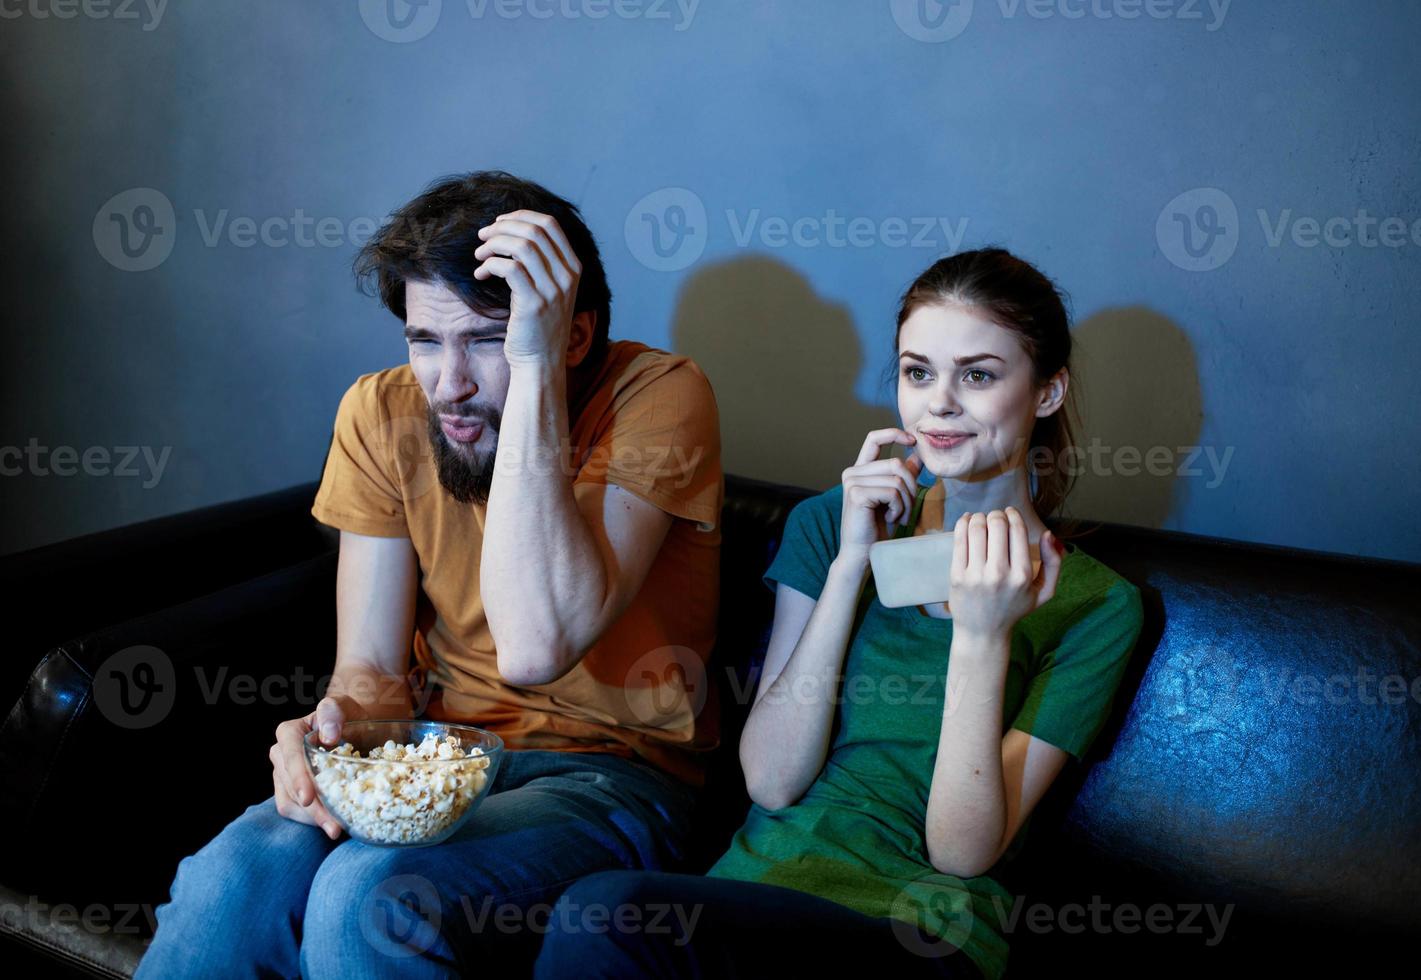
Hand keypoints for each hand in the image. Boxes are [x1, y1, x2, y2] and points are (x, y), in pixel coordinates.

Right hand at [269, 694, 367, 839]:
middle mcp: (280, 755)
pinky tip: (331, 824)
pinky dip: (312, 821)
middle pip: (291, 787)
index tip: (308, 798)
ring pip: (291, 804)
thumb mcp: (343, 706)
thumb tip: (328, 736)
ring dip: (313, 820)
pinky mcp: (288, 792)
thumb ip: (333, 712)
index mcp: (289, 733)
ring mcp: (282, 776)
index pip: (291, 757)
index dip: (298, 778)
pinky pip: (294, 812)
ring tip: (336, 830)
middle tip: (334, 827)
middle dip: (312, 809)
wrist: (353, 728)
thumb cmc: (348, 716)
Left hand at [473, 210, 580, 367]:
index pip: (550, 224)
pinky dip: (489, 264)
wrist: (540, 362)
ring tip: (478, 254)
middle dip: (502, 227)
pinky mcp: (533, 304)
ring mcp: (552, 290)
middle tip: (482, 236)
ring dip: (493, 244)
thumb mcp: (548, 289)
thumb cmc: (537, 325)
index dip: (520, 216)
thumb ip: (540, 262)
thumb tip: (511, 232)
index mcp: (573, 267)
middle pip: (534, 230)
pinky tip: (480, 274)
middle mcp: (567, 276)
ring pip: (521, 245)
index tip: (499, 223)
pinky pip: (508, 268)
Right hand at [838, 428, 923, 565]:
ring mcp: (852, 482)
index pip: (874, 439)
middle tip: (909, 508)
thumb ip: (902, 475)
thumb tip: (918, 455)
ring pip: (896, 479)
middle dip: (911, 486)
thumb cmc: (878, 527)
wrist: (862, 553)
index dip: (894, 434)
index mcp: (859, 470)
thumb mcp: (894, 497)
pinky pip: (892, 492)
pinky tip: (891, 519)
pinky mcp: (857, 494)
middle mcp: (852, 473)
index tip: (913, 440)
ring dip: (906, 501)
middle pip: (896, 463)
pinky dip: (899, 508)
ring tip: (899, 517)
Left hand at [948, 507, 1064, 639]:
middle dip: (996, 514)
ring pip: (977, 528)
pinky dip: (963, 523)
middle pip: (997, 524)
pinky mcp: (957, 576)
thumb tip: (1048, 534)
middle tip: (995, 518)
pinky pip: (959, 540)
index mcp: (1022, 575)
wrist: (983, 633)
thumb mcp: (1043, 591)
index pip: (1017, 530)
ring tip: (981, 520)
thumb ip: (1053, 563)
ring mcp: (976, 575)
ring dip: (979, 517)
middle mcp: (999, 574)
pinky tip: (967, 521)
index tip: (1009, 513)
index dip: (1013, 515)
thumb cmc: (1013, 609)